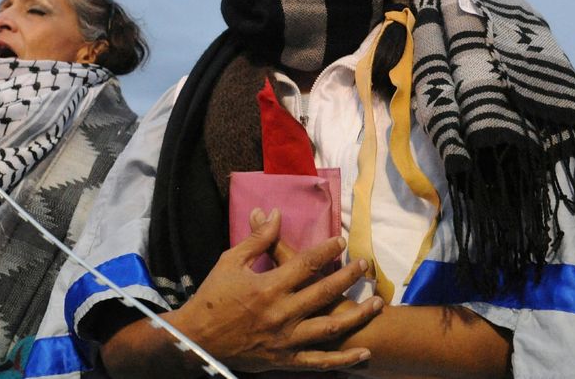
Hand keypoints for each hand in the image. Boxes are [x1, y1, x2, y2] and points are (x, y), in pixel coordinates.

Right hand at [172, 208, 381, 372]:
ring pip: (330, 327)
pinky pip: (319, 361)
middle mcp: (281, 313)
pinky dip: (343, 359)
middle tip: (365, 265)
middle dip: (348, 276)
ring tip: (377, 303)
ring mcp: (286, 339)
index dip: (326, 250)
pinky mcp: (285, 359)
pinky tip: (363, 353)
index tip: (341, 241)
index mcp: (268, 286)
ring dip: (357, 315)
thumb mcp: (230, 261)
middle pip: (324, 291)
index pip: (305, 263)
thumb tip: (274, 213)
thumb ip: (257, 239)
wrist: (198, 339)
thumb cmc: (212, 297)